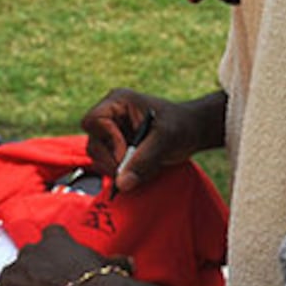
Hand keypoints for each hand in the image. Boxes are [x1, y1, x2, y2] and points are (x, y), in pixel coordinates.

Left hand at [0, 226, 110, 285]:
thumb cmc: (99, 285)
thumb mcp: (110, 266)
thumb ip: (115, 261)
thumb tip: (129, 263)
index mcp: (56, 240)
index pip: (49, 236)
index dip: (51, 251)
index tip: (56, 261)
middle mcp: (32, 251)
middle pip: (26, 259)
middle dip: (32, 273)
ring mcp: (15, 271)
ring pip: (9, 278)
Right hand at [81, 88, 208, 195]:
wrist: (192, 131)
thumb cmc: (181, 126)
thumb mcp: (165, 139)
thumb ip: (144, 160)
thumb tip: (122, 184)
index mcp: (118, 101)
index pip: (93, 121)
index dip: (107, 140)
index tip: (125, 153)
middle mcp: (110, 115)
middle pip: (93, 142)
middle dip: (111, 160)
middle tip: (131, 171)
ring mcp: (111, 133)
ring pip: (98, 156)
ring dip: (116, 168)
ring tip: (140, 169)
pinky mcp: (115, 148)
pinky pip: (107, 164)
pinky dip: (121, 173)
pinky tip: (139, 170)